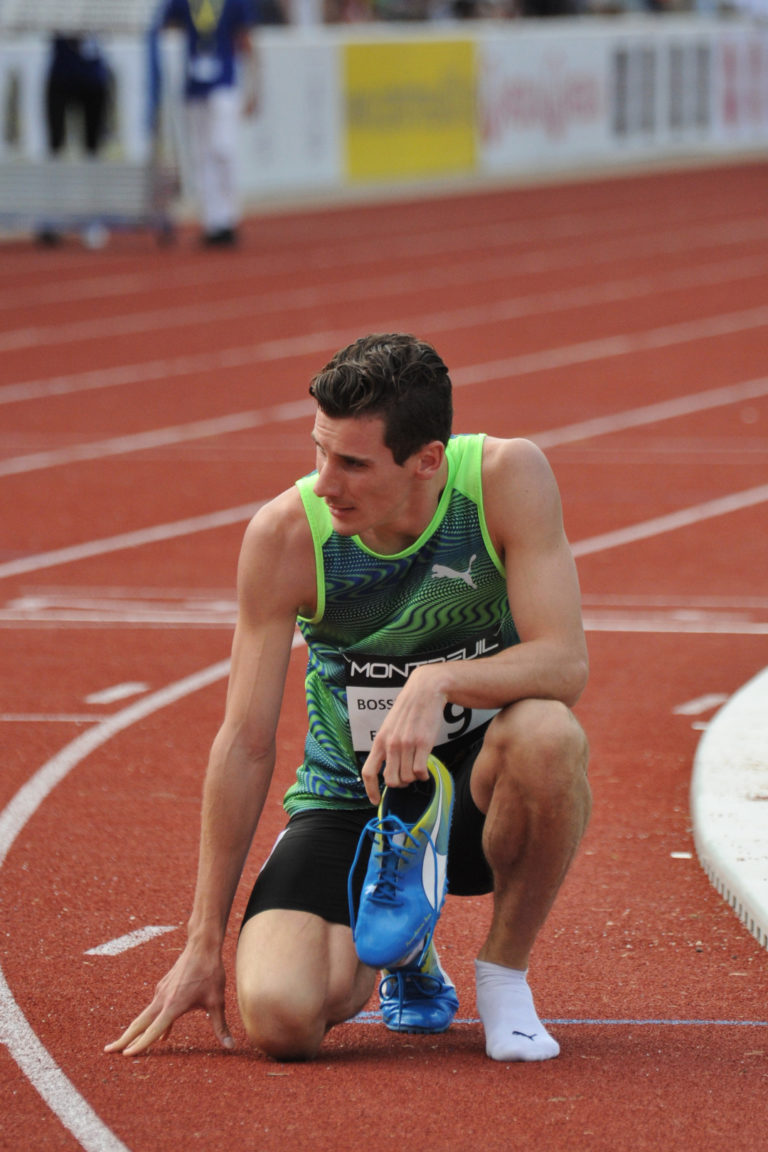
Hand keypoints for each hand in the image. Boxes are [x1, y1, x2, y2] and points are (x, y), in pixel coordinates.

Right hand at [104, 944, 232, 1055]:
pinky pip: (155, 1009)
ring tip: (125, 1045)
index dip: (141, 1045)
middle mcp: (162, 999)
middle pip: (139, 1023)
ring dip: (134, 1030)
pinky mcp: (164, 987)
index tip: (126, 1056)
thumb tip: (230, 1045)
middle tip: (108, 1051)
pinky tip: (162, 1035)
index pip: (153, 1031)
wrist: (202, 946)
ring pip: (144, 1016)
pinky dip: (151, 1022)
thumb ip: (220, 1026)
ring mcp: (161, 992)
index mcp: (172, 1005)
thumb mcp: (217, 1001)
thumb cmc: (210, 973)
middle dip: (124, 1039)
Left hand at [360, 667, 445, 804]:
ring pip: (407, 778)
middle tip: (406, 778)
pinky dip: (423, 775)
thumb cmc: (408, 710)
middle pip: (391, 780)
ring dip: (413, 778)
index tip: (375, 801)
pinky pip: (420, 771)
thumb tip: (386, 768)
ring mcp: (406, 744)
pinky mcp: (423, 743)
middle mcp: (391, 744)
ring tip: (417, 768)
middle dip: (399, 784)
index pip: (368, 771)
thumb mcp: (389, 726)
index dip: (370, 790)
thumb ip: (386, 745)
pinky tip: (425, 769)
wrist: (425, 691)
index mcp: (379, 740)